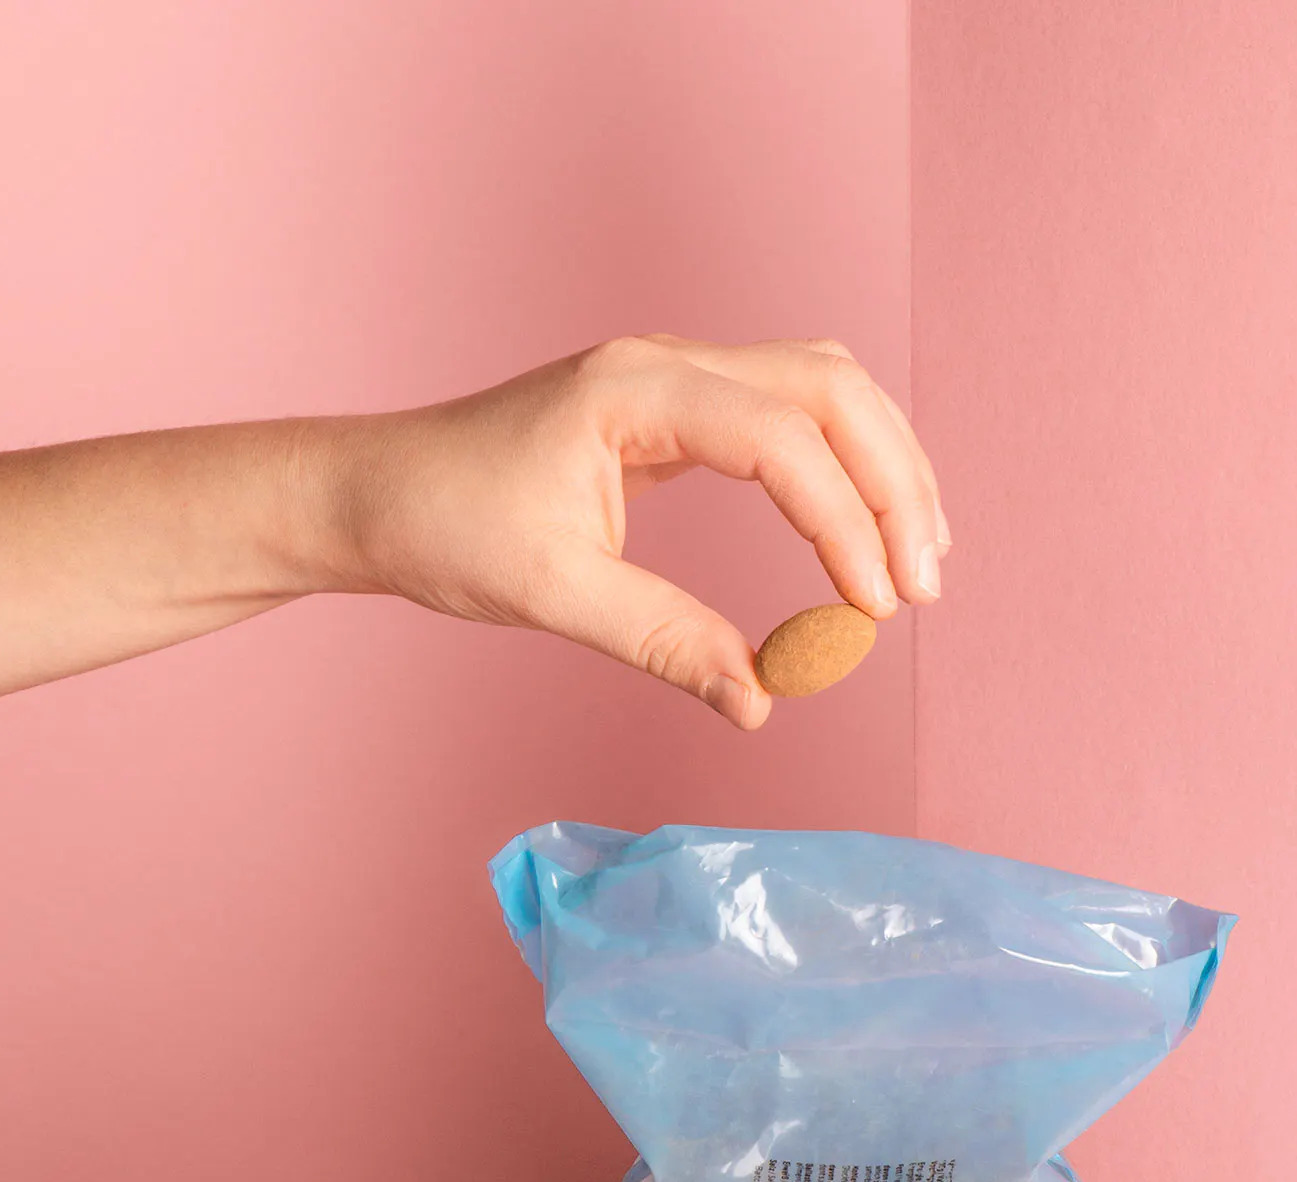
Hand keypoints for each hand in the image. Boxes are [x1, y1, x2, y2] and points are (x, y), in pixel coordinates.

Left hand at [331, 334, 948, 729]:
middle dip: (893, 485)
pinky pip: (791, 414)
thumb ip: (664, 641)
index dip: (844, 523)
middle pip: (832, 389)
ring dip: (883, 466)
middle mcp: (668, 363)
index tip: (872, 610)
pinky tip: (862, 529)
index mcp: (635, 390)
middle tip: (920, 589)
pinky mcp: (677, 410)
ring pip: (824, 389)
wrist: (376, 492)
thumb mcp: (553, 594)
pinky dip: (843, 466)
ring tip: (917, 561)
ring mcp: (676, 378)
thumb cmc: (445, 527)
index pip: (783, 437)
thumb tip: (758, 703)